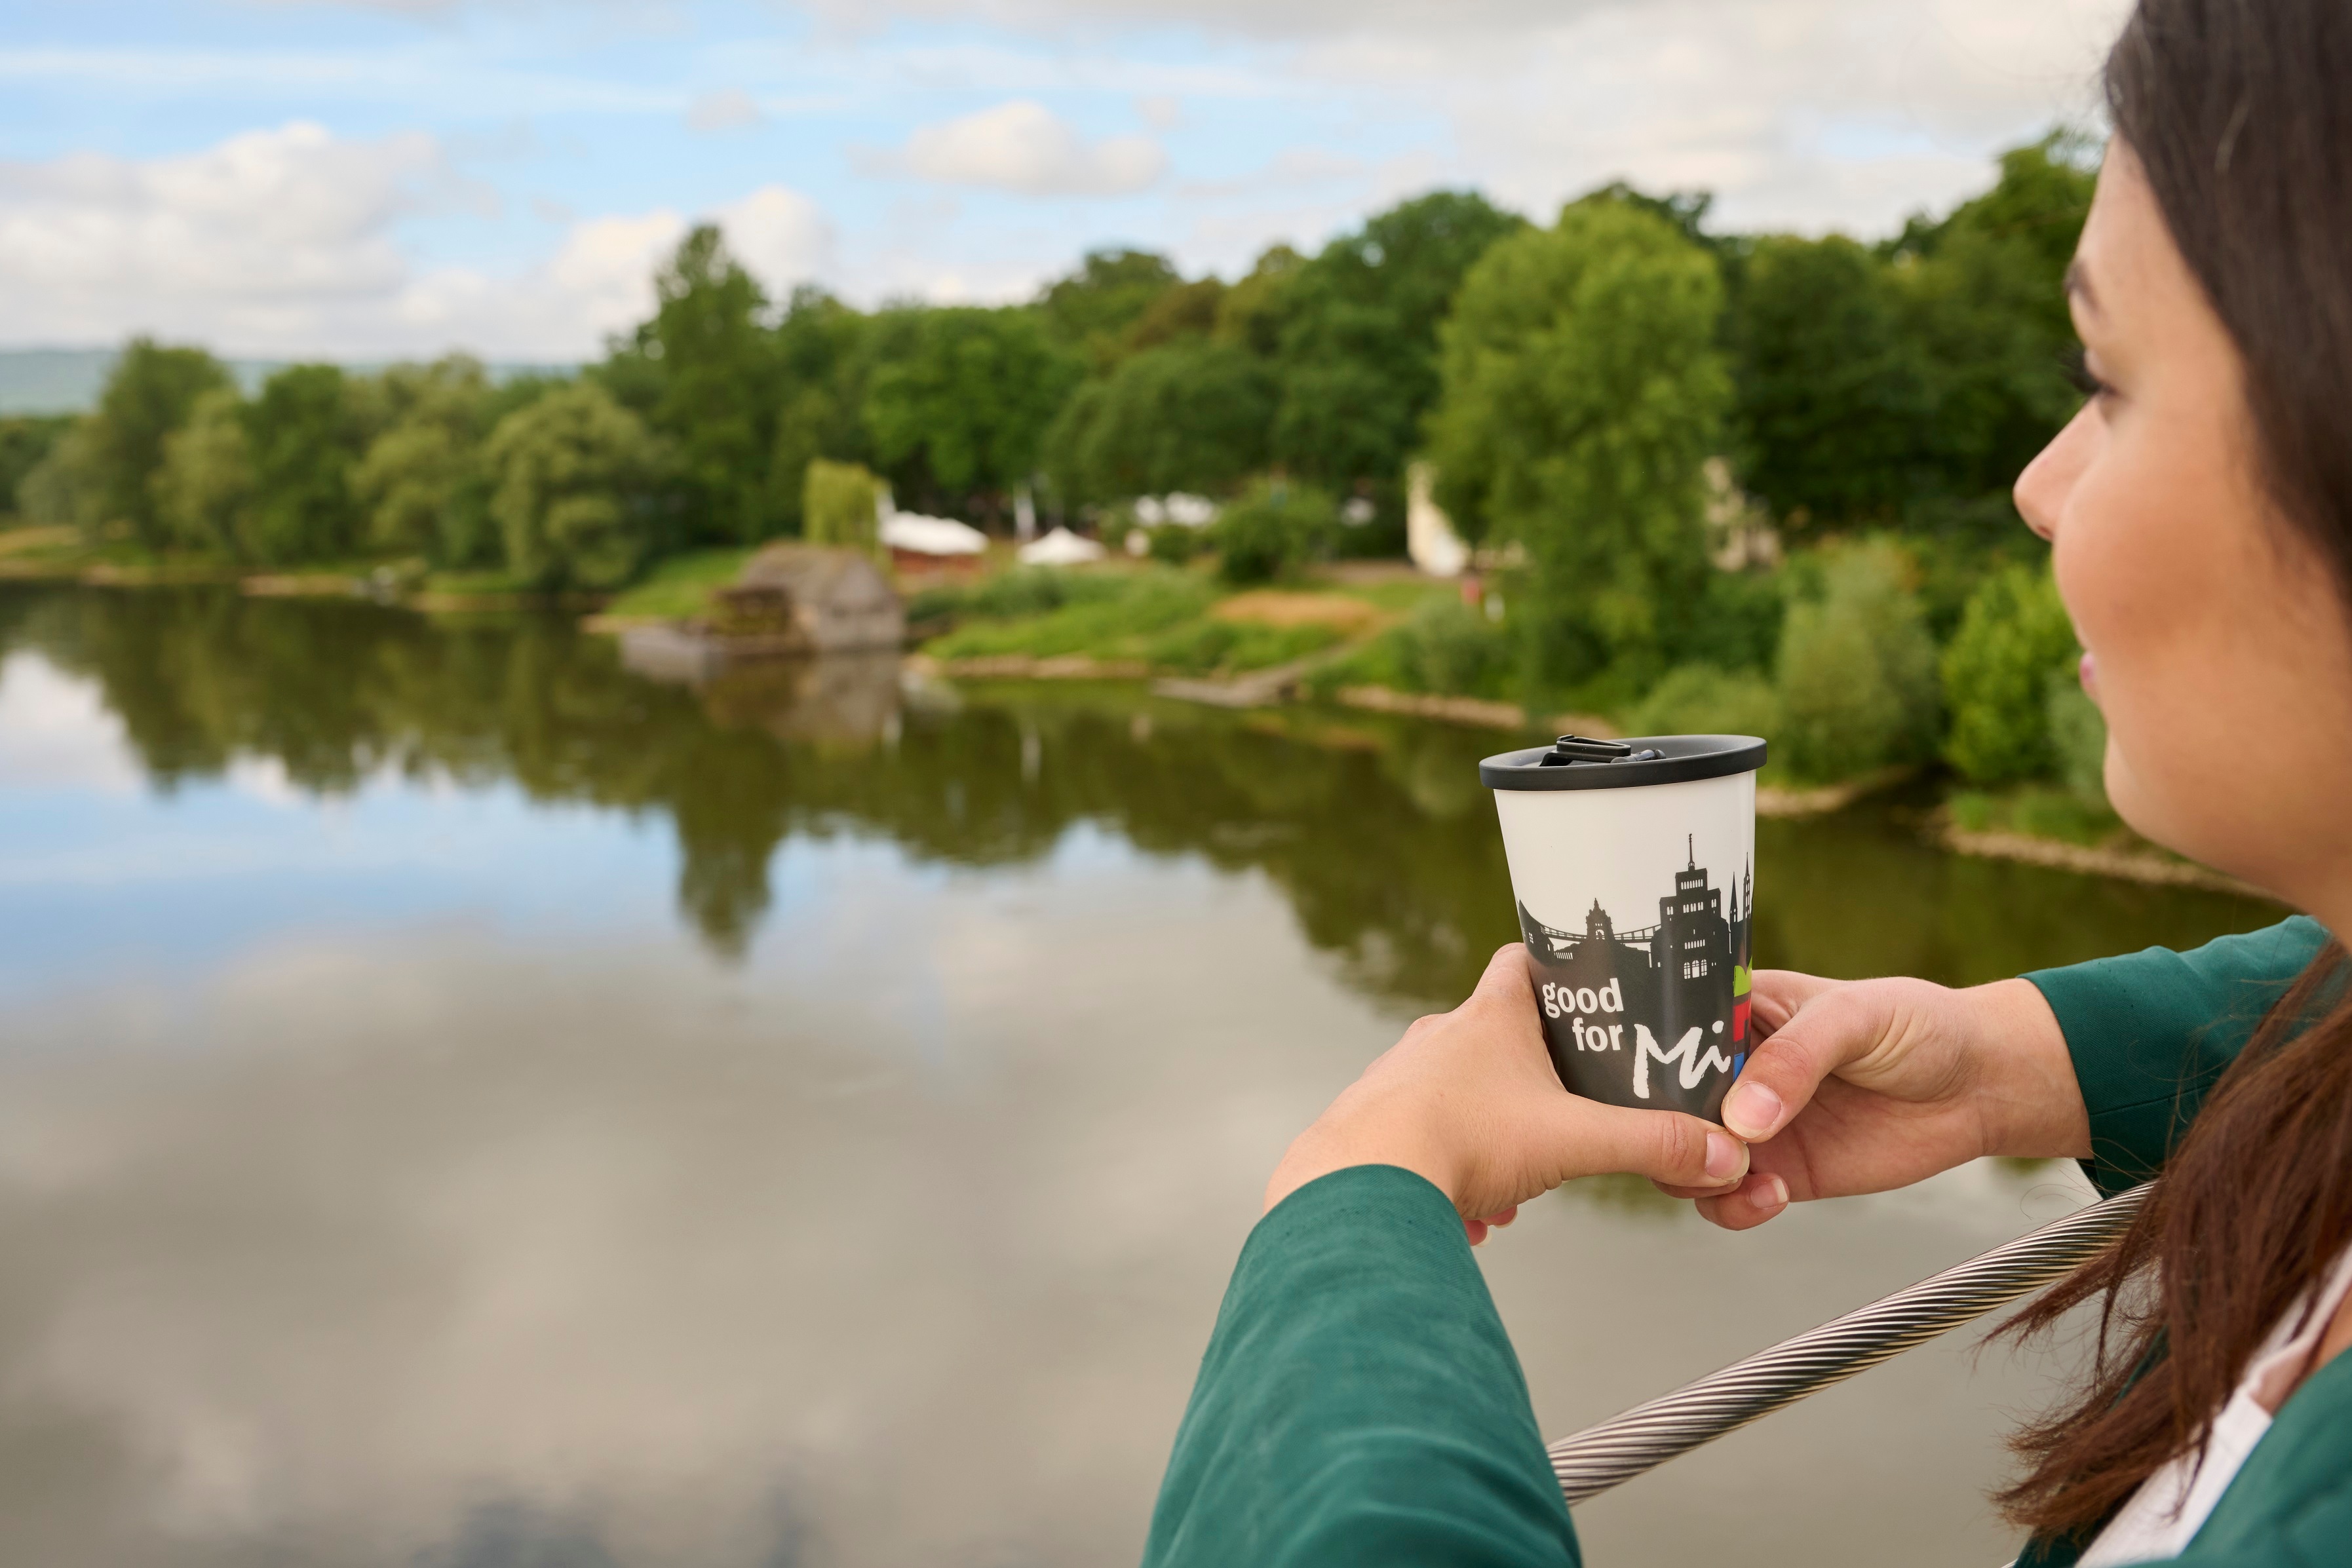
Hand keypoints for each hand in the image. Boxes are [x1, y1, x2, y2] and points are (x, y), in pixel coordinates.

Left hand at [1266, 944, 1751, 1240]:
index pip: (1525, 960)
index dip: (1559, 967)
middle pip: (1497, 1036)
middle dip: (1536, 1076)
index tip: (1587, 986)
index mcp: (1489, 1017)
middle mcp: (1438, 1038)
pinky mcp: (1372, 1125)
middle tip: (1568, 1110)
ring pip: (1460, 1098)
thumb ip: (1651, 1146)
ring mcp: (1400, 1079)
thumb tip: (1721, 1154)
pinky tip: (1468, 1216)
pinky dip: (1452, 1175)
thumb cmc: (1460, 1141)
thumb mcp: (1573, 1142)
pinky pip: (1423, 1142)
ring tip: (1516, 1183)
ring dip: (1493, 1136)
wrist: (1357, 1185)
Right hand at [1656, 972, 2091, 1230]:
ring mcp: (1752, 1125)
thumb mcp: (1854, 1017)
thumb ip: (1796, 1058)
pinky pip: (1727, 1199)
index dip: (1645, 1056)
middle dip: (1661, 1126)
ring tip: (1737, 1168)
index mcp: (1735, 1013)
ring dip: (1694, 1171)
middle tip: (1690, 1138)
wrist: (1980, 1085)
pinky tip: (1771, 1195)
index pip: (1666, 1031)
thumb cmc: (1917, 1024)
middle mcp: (1731, 1070)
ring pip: (1684, 1157)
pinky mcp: (1781, 1171)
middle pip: (1661, 1102)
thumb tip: (1742, 1117)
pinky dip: (1732, 1206)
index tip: (1649, 1084)